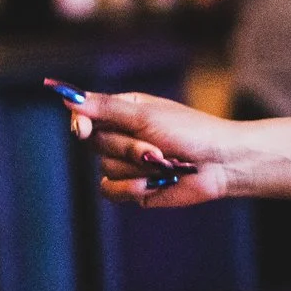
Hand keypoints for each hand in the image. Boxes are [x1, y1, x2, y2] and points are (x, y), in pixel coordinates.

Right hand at [48, 80, 240, 207]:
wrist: (221, 163)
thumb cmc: (191, 131)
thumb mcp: (146, 115)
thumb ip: (107, 109)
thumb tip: (70, 99)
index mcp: (124, 112)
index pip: (85, 116)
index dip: (80, 124)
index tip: (82, 129)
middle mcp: (122, 136)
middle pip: (95, 144)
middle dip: (127, 148)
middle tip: (156, 149)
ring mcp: (127, 163)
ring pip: (106, 169)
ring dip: (137, 169)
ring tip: (166, 165)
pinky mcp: (134, 188)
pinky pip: (111, 191)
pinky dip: (131, 188)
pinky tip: (153, 184)